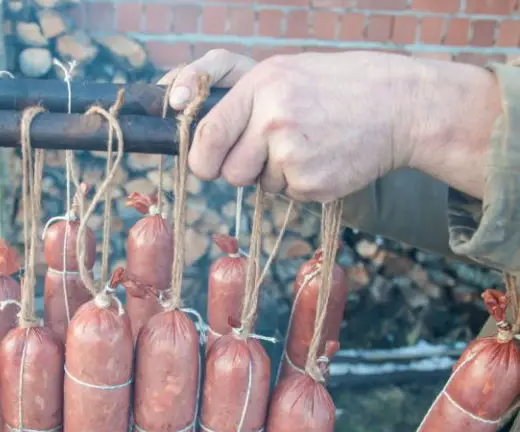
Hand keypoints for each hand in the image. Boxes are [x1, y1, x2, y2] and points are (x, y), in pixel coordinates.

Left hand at [162, 50, 500, 201]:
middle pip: (229, 172)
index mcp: (261, 85)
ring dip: (275, 175)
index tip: (205, 164)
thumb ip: (239, 100)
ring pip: (259, 186)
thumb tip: (195, 129)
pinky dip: (301, 183)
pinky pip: (287, 195)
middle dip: (242, 169)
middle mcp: (273, 118)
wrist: (400, 105)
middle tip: (270, 150)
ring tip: (308, 145)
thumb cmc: (335, 87)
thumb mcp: (284, 74)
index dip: (200, 157)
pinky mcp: (312, 183)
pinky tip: (325, 157)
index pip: (207, 134)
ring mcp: (293, 153)